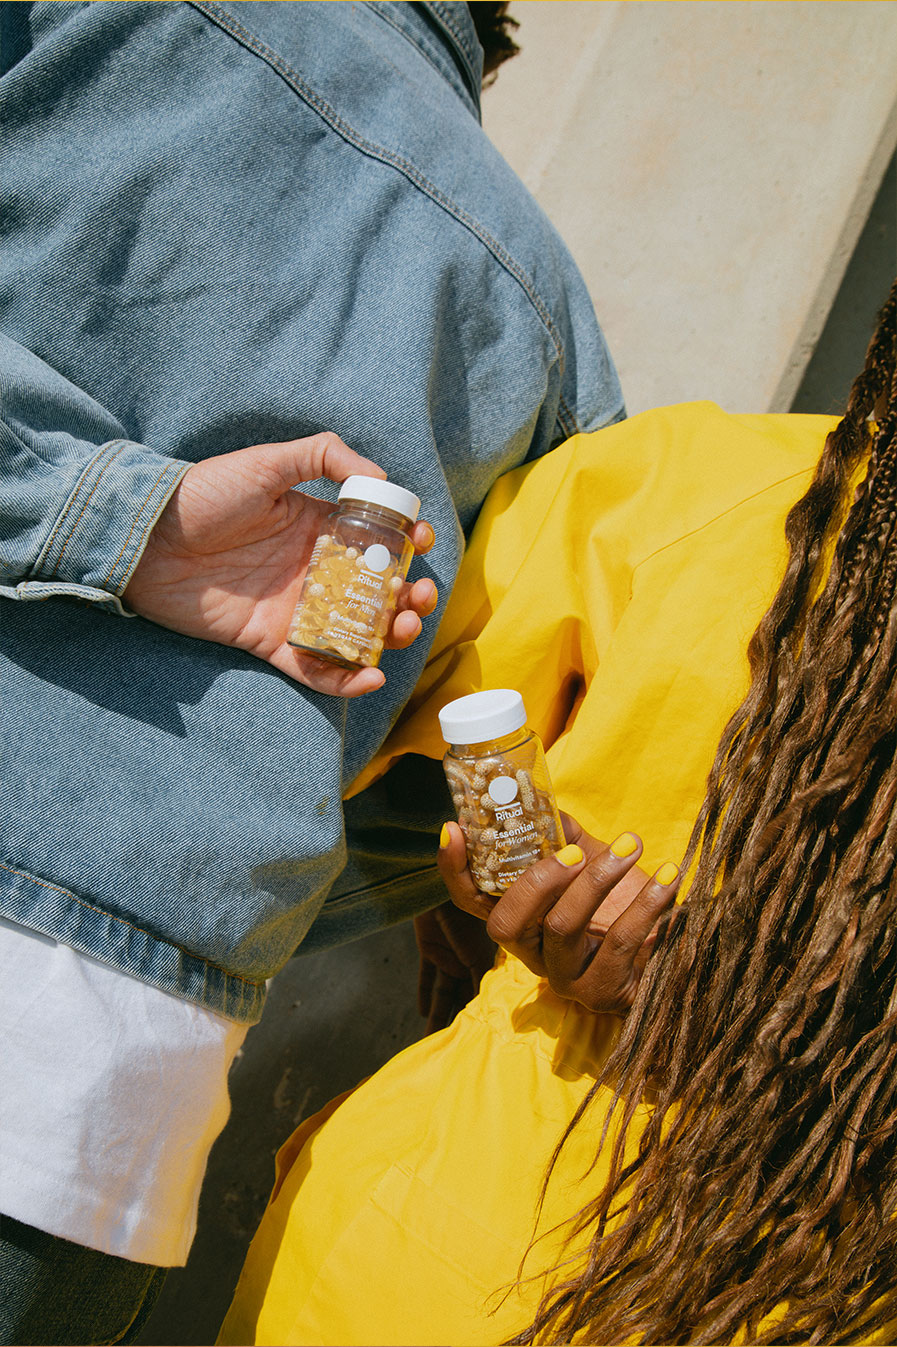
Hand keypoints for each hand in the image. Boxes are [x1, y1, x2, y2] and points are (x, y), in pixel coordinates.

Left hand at [124, 433, 436, 695]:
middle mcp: (315, 571)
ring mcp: (296, 609)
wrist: (148, 537)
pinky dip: (347, 679)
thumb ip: (322, 455)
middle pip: (377, 592)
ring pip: (357, 631)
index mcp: (320, 529)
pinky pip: (316, 667)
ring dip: (389, 636)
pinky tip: (372, 674)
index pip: (378, 541)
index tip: (421, 542)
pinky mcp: (272, 642)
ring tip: (403, 627)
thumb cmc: (205, 494)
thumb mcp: (267, 462)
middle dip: (409, 597)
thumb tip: (380, 478)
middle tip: (418, 597)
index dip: (407, 543)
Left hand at [413, 902, 496, 1033]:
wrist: (439, 889)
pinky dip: (423, 994)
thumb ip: (480, 979)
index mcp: (484, 963)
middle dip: (459, 1020)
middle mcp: (468, 963)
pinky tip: (421, 1013)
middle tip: (454, 1048)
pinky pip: (426, 977)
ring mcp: (448, 957)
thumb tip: (486, 1011)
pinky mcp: (429, 950)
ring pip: (442, 994)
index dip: (481, 1016)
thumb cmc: (465, 917)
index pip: (482, 995)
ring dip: (437, 1015)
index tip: (480, 1041)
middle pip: (462, 998)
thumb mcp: (477, 953)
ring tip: (432, 1041)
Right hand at [437, 814, 679, 1012]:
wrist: (681, 951)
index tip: (453, 827)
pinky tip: (669, 876)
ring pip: (562, 927)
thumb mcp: (591, 865)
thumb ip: (563, 837)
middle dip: (537, 879)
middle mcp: (534, 955)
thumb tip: (542, 800)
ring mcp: (566, 978)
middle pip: (505, 924)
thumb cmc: (626, 904)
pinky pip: (620, 941)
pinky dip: (647, 901)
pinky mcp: (606, 991)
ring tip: (632, 844)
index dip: (455, 869)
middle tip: (575, 852)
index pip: (472, 901)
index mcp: (522, 922)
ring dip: (598, 878)